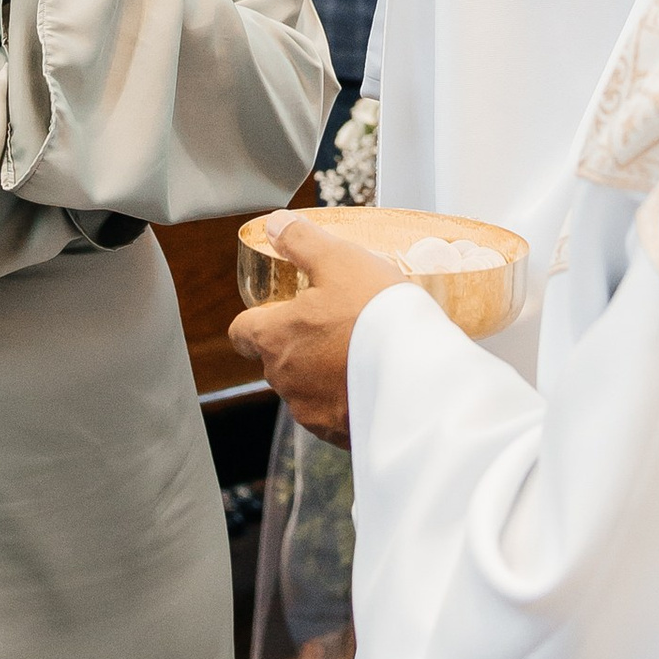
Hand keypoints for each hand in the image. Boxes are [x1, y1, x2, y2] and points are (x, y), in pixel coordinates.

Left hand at [229, 215, 425, 446]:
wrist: (417, 378)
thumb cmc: (375, 315)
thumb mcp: (340, 260)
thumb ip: (302, 241)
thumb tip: (275, 225)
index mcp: (273, 337)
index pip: (241, 332)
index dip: (255, 319)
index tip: (276, 311)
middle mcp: (282, 379)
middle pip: (276, 358)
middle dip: (298, 343)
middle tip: (334, 324)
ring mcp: (309, 411)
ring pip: (305, 387)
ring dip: (322, 372)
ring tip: (360, 353)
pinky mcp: (337, 434)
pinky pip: (334, 412)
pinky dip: (346, 398)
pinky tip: (374, 382)